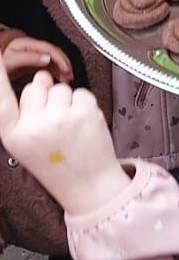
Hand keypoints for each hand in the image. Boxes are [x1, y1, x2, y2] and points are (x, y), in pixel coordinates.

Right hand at [0, 64, 128, 215]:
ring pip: (60, 88)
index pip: (0, 100)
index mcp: (13, 134)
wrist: (88, 184)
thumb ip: (28, 110)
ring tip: (69, 126)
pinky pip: (81, 92)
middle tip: (54, 123)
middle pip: (36, 87)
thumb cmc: (56, 162)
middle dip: (46, 97)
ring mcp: (61, 118)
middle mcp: (34, 125)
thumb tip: (42, 76)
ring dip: (66, 101)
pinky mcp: (86, 113)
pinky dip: (84, 104)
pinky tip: (82, 123)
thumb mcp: (27, 142)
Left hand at [2, 37, 72, 82]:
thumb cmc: (4, 60)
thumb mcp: (14, 59)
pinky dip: (58, 72)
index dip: (61, 59)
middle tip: (70, 76)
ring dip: (63, 70)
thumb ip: (30, 58)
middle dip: (65, 65)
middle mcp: (36, 48)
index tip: (66, 69)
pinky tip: (60, 79)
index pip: (51, 50)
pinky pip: (52, 65)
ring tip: (67, 80)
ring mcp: (37, 54)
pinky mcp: (37, 61)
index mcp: (30, 44)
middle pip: (56, 54)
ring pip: (55, 60)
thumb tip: (47, 59)